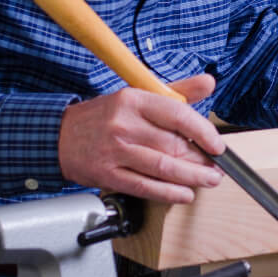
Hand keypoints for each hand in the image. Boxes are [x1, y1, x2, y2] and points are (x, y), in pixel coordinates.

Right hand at [57, 73, 224, 203]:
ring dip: (190, 178)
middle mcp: (124, 124)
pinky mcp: (107, 174)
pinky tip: (183, 194)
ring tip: (207, 181)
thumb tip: (209, 82)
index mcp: (134, 100)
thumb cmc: (105, 116)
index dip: (204, 132)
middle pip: (173, 144)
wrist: (60, 136)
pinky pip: (144, 186)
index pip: (178, 115)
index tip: (217, 145)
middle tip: (216, 169)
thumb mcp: (139, 95)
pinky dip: (168, 193)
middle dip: (200, 161)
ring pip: (162, 167)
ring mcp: (115, 151)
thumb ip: (177, 91)